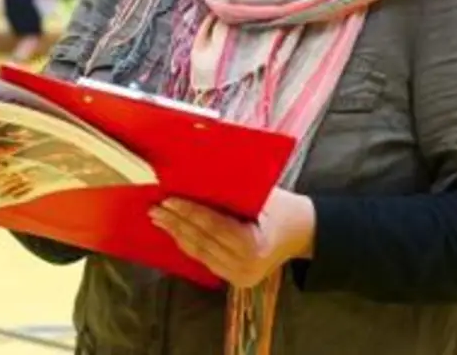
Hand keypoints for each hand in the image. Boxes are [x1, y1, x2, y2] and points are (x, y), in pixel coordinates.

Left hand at [149, 190, 314, 288]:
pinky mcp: (234, 281)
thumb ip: (232, 192)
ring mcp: (239, 277)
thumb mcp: (262, 195)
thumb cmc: (282, 207)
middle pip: (202, 241)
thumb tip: (194, 175)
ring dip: (176, 234)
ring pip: (199, 253)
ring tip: (158, 217)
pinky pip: (205, 260)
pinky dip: (188, 244)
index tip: (168, 199)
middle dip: (176, 223)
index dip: (189, 212)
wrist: (302, 232)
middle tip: (154, 207)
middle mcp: (245, 266)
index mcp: (254, 245)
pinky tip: (174, 231)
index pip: (214, 226)